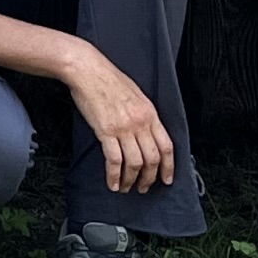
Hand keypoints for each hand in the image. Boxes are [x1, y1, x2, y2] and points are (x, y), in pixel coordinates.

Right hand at [56, 42, 175, 196]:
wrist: (88, 70)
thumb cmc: (109, 79)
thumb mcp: (136, 95)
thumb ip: (144, 115)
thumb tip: (147, 135)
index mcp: (150, 113)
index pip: (166, 146)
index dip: (168, 167)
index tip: (166, 179)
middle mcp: (140, 122)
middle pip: (152, 159)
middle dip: (149, 178)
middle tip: (144, 187)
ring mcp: (123, 127)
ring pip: (135, 163)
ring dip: (131, 180)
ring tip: (126, 187)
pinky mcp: (106, 131)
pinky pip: (114, 160)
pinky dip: (114, 176)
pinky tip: (112, 183)